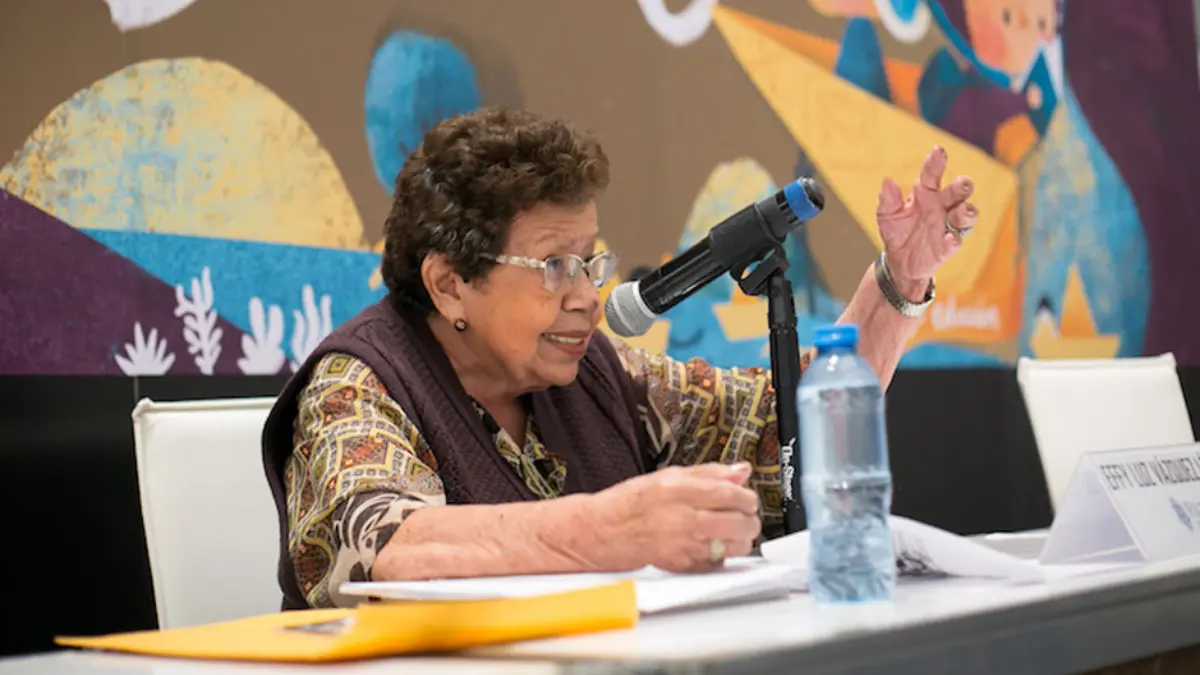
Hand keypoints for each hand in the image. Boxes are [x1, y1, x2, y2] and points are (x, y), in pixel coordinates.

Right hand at [591, 463, 760, 572]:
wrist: (602, 531)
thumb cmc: (630, 503)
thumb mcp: (667, 476)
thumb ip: (708, 473)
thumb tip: (740, 472)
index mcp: (678, 489)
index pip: (729, 493)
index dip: (747, 498)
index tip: (748, 500)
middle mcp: (681, 517)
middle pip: (737, 522)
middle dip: (750, 521)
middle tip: (746, 518)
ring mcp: (682, 544)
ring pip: (732, 546)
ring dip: (740, 541)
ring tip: (732, 534)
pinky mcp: (680, 564)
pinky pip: (715, 563)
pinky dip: (720, 556)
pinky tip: (711, 546)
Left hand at [876, 145, 977, 300]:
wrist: (898, 261)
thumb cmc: (896, 231)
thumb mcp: (886, 214)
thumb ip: (887, 199)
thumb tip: (887, 181)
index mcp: (925, 193)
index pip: (932, 174)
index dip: (936, 162)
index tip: (938, 150)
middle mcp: (941, 206)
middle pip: (957, 192)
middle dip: (962, 186)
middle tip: (963, 185)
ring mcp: (947, 226)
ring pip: (965, 215)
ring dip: (968, 212)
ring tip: (965, 210)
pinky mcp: (947, 246)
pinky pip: (955, 242)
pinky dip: (954, 240)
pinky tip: (950, 238)